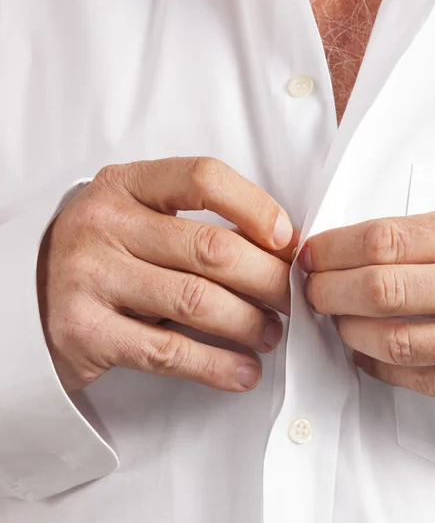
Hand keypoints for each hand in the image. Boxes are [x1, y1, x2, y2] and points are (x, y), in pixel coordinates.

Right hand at [37, 157, 296, 392]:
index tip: (286, 240)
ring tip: (272, 334)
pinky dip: (216, 366)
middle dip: (268, 279)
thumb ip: (193, 223)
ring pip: (197, 301)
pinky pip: (167, 352)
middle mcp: (103, 224)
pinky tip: (243, 371)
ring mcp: (89, 277)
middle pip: (211, 249)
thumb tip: (277, 249)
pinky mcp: (84, 332)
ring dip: (249, 323)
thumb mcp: (138, 217)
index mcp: (125, 184)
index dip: (255, 207)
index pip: (202, 178)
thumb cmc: (104, 252)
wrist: (27, 293)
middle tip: (293, 299)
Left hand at [300, 208, 434, 415]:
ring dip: (349, 330)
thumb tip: (341, 252)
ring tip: (337, 319)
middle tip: (313, 289)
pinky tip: (363, 351)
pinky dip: (375, 364)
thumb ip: (416, 237)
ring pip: (393, 340)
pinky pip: (413, 378)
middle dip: (330, 290)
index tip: (312, 254)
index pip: (386, 240)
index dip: (335, 248)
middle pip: (382, 289)